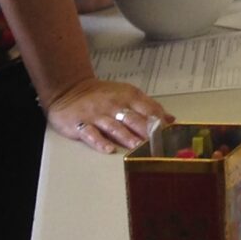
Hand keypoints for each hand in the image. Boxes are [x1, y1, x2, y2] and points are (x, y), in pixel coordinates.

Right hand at [45, 77, 171, 152]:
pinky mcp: (81, 124)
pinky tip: (108, 149)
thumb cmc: (102, 95)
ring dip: (127, 137)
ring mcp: (97, 115)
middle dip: (145, 131)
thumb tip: (171, 120)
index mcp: (128, 96)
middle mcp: (114, 105)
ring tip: (137, 147)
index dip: (159, 120)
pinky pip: (91, 134)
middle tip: (156, 144)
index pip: (147, 108)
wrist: (69, 89)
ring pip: (115, 127)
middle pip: (133, 119)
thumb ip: (148, 106)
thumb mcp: (127, 94)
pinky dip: (100, 142)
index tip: (169, 133)